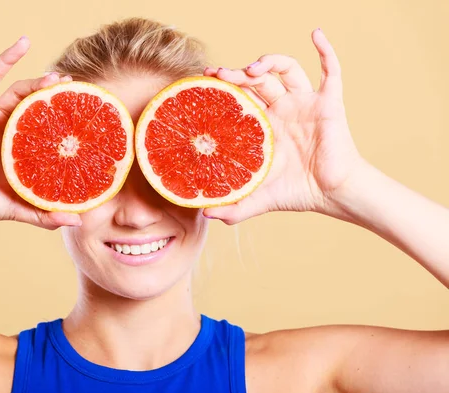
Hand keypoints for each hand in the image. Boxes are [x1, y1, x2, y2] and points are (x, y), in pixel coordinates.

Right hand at [0, 30, 80, 228]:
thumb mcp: (18, 206)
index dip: (56, 104)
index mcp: (13, 139)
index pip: (39, 113)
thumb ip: (44, 214)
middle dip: (42, 84)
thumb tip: (77, 221)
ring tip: (25, 41)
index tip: (78, 97)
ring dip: (8, 58)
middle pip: (22, 92)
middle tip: (62, 78)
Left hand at [203, 29, 364, 223]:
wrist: (332, 195)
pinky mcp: (329, 102)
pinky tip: (315, 34)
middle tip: (219, 74)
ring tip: (252, 68)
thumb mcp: (260, 199)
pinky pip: (331, 70)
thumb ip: (235, 207)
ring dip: (269, 61)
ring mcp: (306, 104)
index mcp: (265, 127)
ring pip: (287, 70)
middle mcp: (283, 110)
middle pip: (257, 81)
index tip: (204, 82)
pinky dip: (325, 50)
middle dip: (237, 74)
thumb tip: (205, 215)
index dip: (224, 88)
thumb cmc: (298, 193)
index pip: (241, 98)